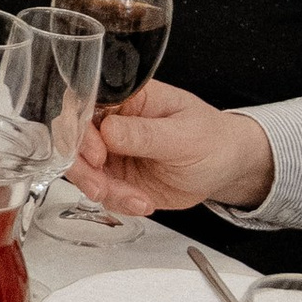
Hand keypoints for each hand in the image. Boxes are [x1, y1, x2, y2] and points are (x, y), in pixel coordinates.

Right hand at [69, 77, 271, 219]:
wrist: (227, 167)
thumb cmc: (212, 139)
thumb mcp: (185, 135)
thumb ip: (145, 133)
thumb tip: (108, 129)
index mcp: (127, 99)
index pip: (85, 104)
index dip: (81, 130)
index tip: (99, 154)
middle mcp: (113, 123)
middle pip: (74, 140)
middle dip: (83, 168)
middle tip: (101, 187)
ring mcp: (112, 152)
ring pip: (82, 170)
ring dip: (102, 190)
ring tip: (135, 200)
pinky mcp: (116, 177)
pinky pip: (101, 192)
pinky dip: (118, 202)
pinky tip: (144, 203)